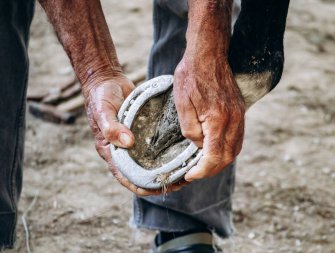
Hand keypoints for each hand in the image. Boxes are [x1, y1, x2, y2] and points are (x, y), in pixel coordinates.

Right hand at [83, 73, 186, 194]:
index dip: (143, 187)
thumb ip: (111, 127)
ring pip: (152, 161)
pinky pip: (156, 145)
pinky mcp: (144, 131)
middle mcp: (124, 150)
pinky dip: (168, 150)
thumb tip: (128, 143)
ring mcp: (135, 141)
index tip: (162, 189)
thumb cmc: (100, 96)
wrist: (106, 80)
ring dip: (168, 167)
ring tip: (187, 168)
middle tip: (182, 179)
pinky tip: (183, 150)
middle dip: (161, 180)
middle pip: (143, 173)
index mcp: (112, 152)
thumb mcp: (103, 111)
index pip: (127, 178)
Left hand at [174, 52, 245, 181]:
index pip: (214, 156)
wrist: (209, 54)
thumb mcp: (182, 103)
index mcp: (217, 119)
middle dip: (211, 170)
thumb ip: (190, 129)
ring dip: (220, 162)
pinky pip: (237, 139)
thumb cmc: (191, 76)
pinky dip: (227, 150)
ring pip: (235, 150)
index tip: (189, 175)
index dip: (201, 171)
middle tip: (195, 173)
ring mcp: (239, 116)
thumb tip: (197, 145)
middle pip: (228, 157)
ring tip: (203, 165)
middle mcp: (233, 120)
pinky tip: (214, 150)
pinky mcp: (239, 112)